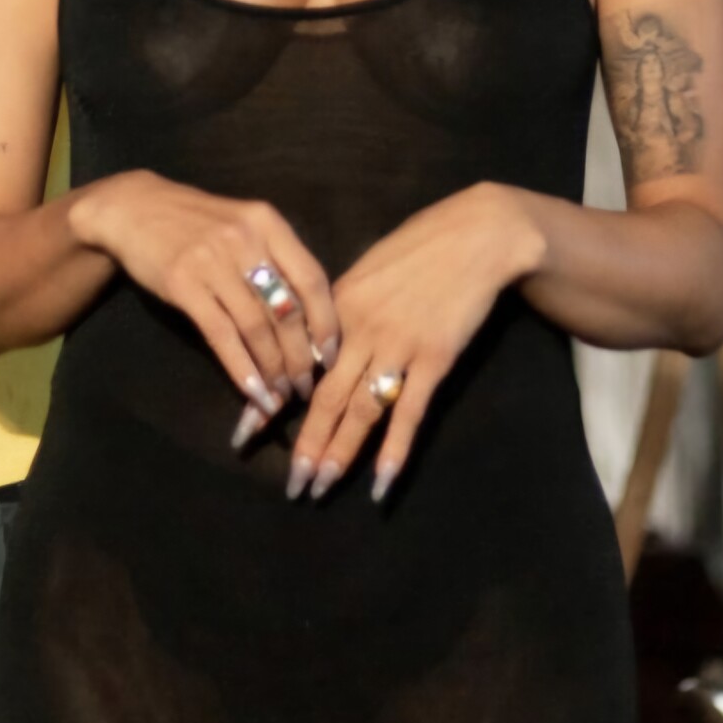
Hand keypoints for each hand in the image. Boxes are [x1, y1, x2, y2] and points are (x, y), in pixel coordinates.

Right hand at [70, 171, 338, 419]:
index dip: (326, 323)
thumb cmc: (195, 222)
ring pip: (256, 327)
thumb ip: (274, 260)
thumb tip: (308, 321)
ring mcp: (212, 261)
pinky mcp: (183, 284)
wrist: (134, 208)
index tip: (331, 356)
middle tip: (305, 387)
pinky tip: (252, 391)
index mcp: (268, 223)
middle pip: (286, 309)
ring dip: (272, 368)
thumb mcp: (242, 226)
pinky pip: (221, 334)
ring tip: (280, 395)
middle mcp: (245, 240)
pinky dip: (241, 368)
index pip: (312, 279)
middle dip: (300, 356)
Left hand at [283, 182, 546, 501]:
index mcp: (336, 306)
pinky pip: (409, 412)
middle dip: (306, 444)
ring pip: (360, 411)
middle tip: (290, 484)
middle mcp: (360, 330)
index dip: (270, 400)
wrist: (475, 234)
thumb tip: (318, 349)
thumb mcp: (366, 271)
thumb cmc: (419, 248)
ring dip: (340, 454)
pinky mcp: (435, 358)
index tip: (246, 432)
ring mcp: (398, 346)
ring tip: (320, 488)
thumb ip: (339, 311)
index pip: (295, 364)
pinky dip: (394, 451)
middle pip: (325, 397)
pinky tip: (381, 484)